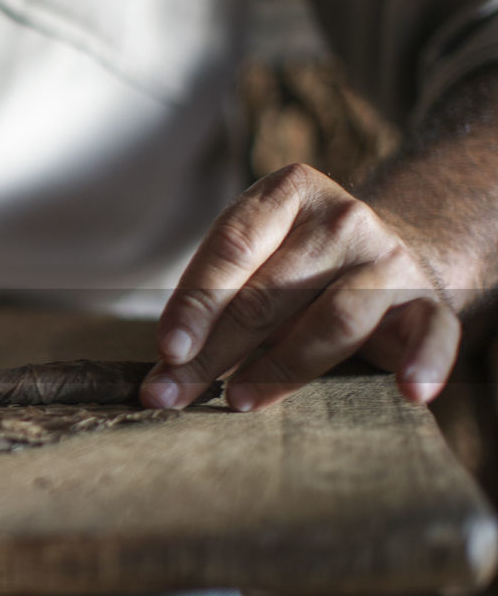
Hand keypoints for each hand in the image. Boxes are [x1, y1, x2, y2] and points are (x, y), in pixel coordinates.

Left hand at [141, 164, 459, 411]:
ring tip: (239, 400)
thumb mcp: (250, 264)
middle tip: (171, 393)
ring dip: (281, 367)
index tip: (168, 349)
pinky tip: (409, 391)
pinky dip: (424, 362)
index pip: (231, 247)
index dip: (195, 302)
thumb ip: (210, 305)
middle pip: (267, 294)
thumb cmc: (292, 271)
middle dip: (213, 351)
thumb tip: (162, 376)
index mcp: (287, 194)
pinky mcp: (427, 303)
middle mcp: (342, 219)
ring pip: (334, 320)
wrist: (382, 262)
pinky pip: (433, 334)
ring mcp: (387, 260)